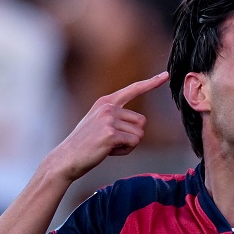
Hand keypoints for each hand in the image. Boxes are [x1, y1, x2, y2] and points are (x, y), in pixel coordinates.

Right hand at [49, 72, 169, 181]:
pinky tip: (109, 151)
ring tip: (109, 146)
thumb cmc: (85, 144)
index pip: (133, 89)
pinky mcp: (111, 133)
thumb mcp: (99, 123)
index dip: (151, 82)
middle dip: (132, 135)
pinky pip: (133, 143)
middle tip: (112, 141)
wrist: (66, 158)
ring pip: (139, 134)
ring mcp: (109, 119)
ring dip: (128, 145)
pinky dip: (125, 151)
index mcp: (106, 102)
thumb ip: (117, 117)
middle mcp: (108, 107)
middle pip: (142, 121)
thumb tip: (140, 123)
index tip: (166, 75)